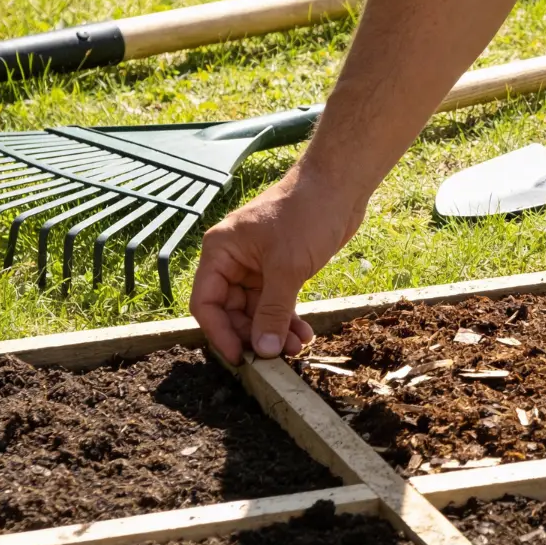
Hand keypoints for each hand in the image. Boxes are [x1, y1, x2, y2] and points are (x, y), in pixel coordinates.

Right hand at [190, 165, 363, 362]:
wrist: (340, 186)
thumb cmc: (306, 213)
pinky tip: (304, 334)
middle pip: (231, 311)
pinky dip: (288, 319)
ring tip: (298, 348)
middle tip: (277, 357)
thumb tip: (263, 350)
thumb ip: (273, 311)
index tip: (239, 358)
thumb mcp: (287, 267)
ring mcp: (257, 265)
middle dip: (254, 334)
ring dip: (275, 331)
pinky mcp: (281, 268)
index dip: (220, 333)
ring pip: (257, 309)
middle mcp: (233, 259)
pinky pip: (277, 302)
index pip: (205, 302)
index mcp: (221, 251)